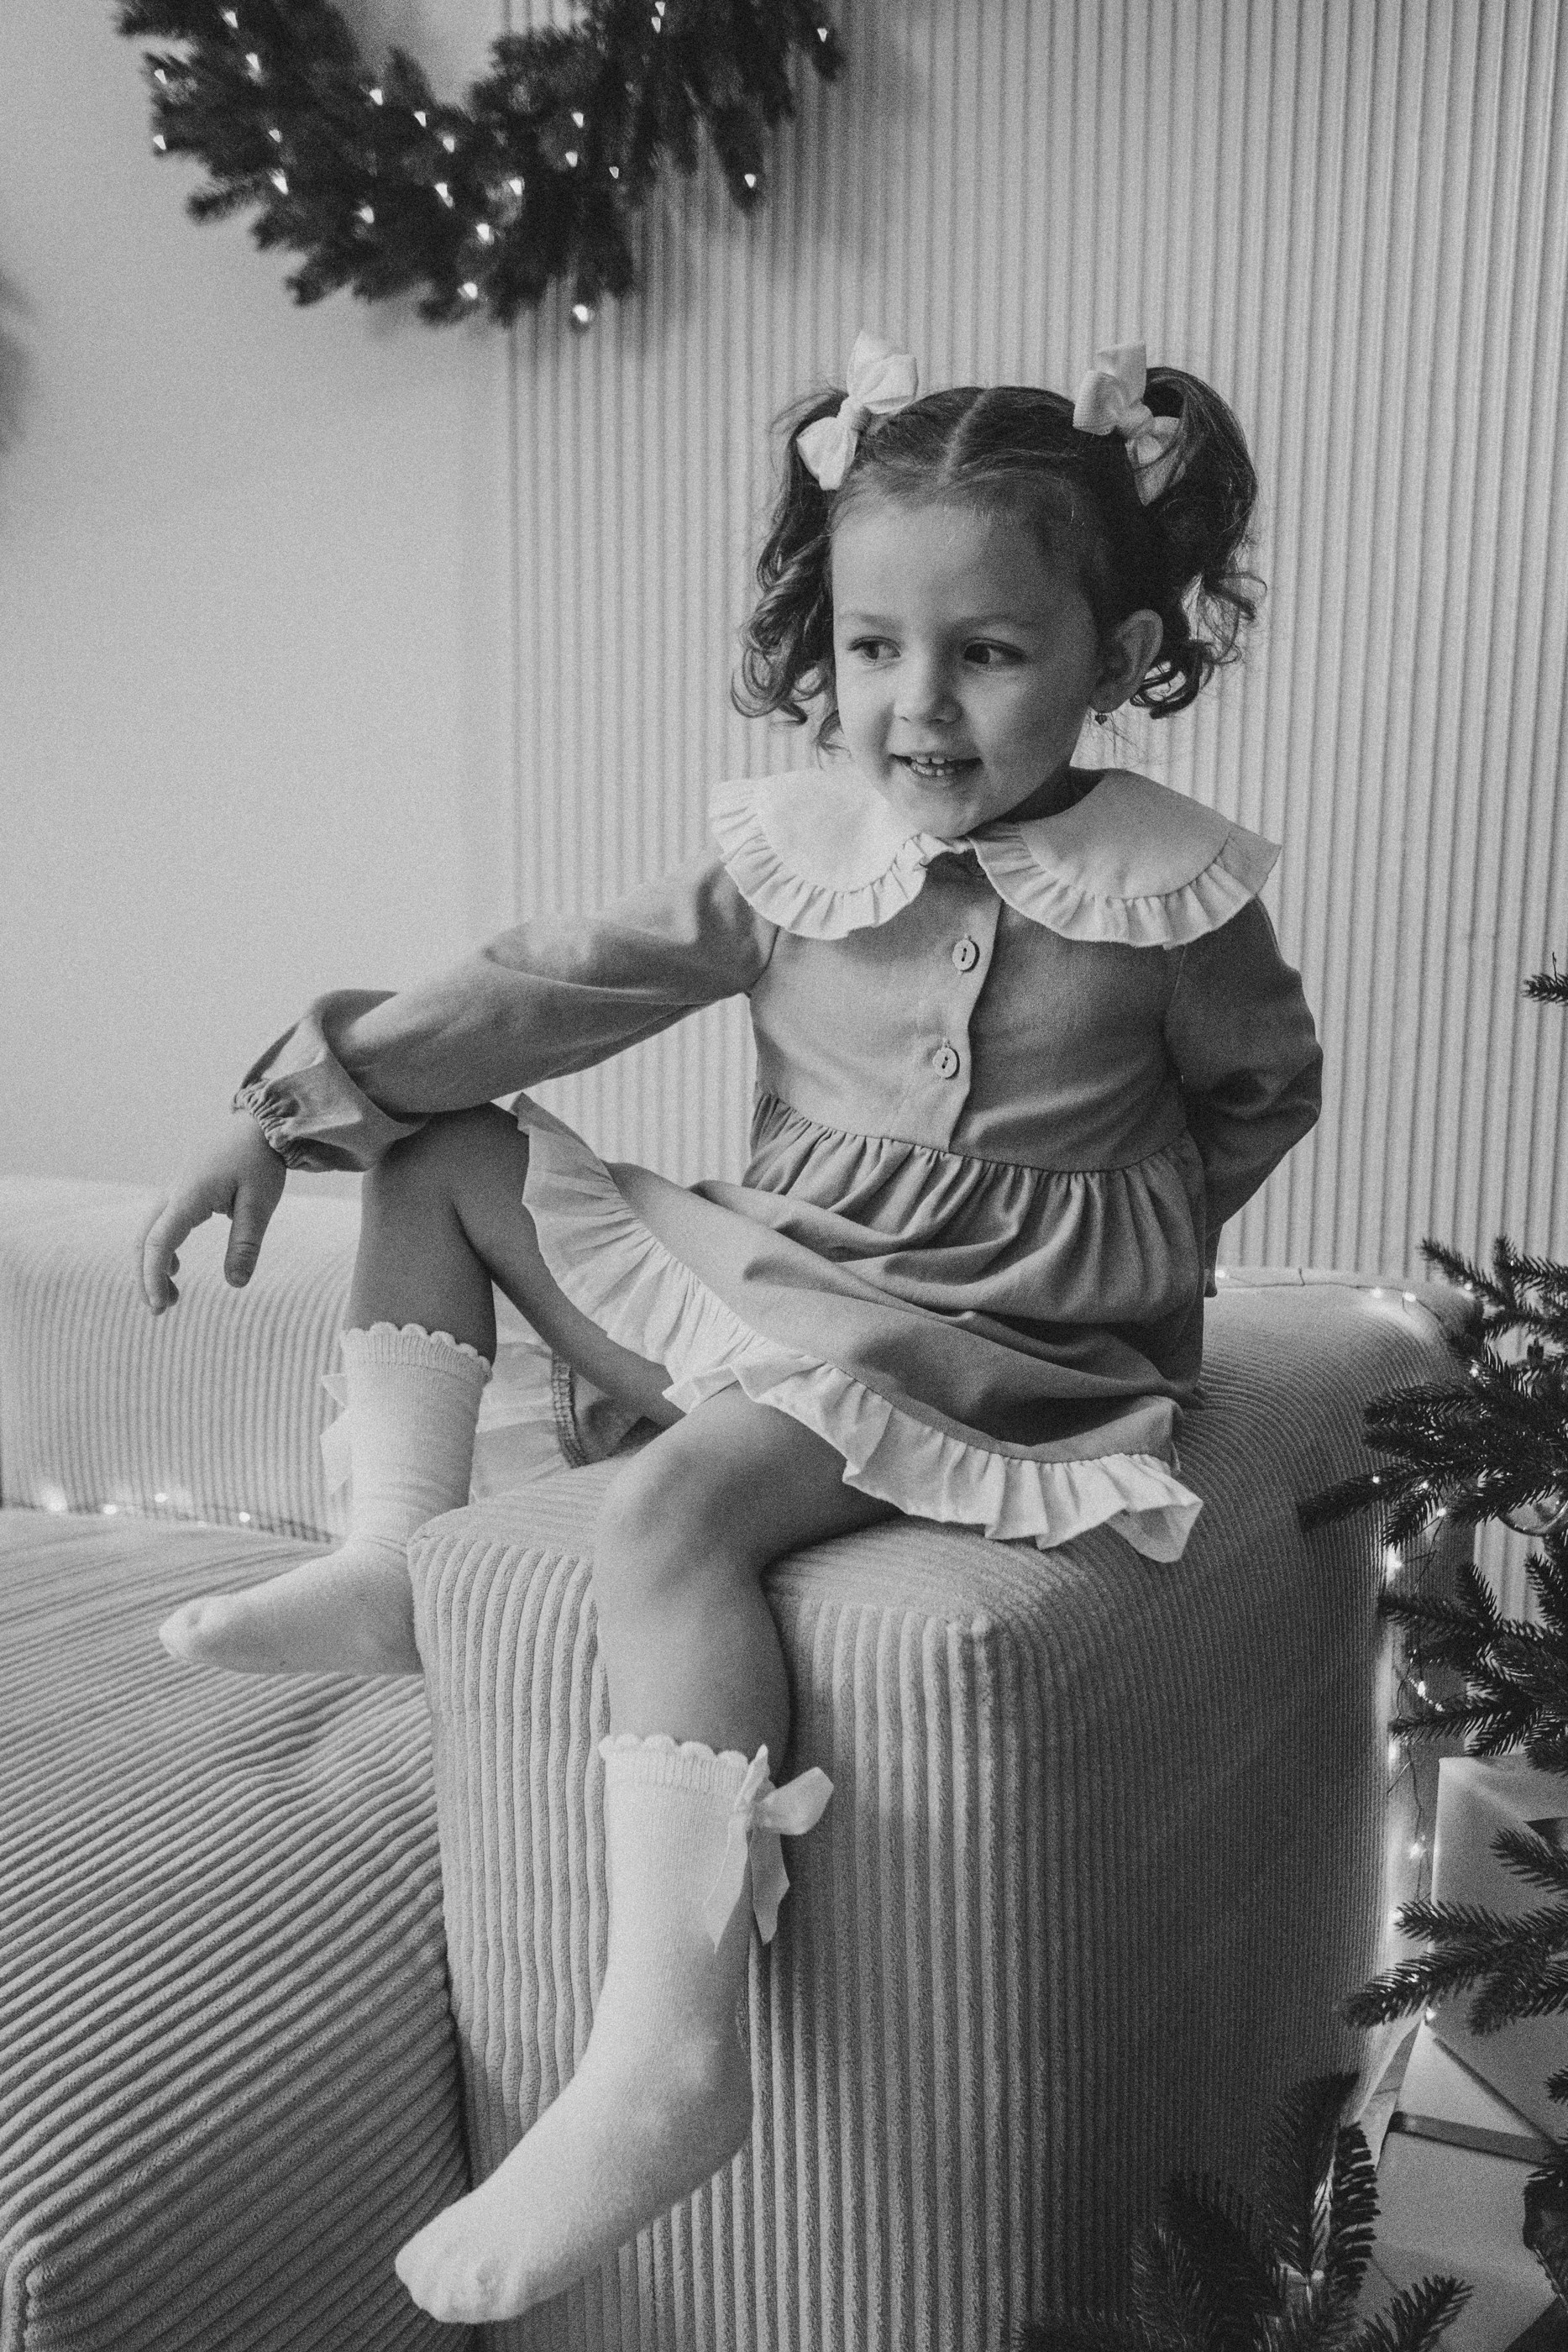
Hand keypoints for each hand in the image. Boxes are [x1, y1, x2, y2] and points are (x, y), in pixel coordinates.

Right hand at [137, 1112, 286, 1314]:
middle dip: (146, 1277)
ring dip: (152, 1265)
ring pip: (148, 1232)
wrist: (259, 1125)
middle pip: (143, 1240)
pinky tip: (174, 1268)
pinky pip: (160, 1223)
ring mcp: (173, 1190)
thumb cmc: (260, 1161)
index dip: (153, 1277)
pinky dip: (161, 1249)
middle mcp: (172, 1192)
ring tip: (170, 1296)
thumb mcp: (260, 1205)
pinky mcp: (181, 1190)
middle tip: (161, 1309)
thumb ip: (246, 1244)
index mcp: (188, 1196)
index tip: (160, 1306)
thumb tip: (236, 1284)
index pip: (158, 1243)